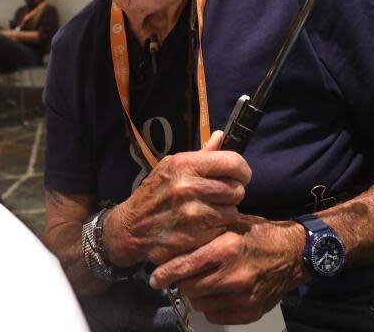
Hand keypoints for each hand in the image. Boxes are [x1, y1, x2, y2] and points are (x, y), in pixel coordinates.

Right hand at [104, 131, 251, 267]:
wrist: (131, 227)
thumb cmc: (155, 193)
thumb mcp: (172, 167)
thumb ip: (201, 155)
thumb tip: (221, 135)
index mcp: (184, 164)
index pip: (233, 162)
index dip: (242, 171)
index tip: (240, 176)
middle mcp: (187, 187)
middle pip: (237, 190)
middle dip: (233, 194)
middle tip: (219, 197)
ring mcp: (191, 214)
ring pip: (232, 212)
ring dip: (225, 213)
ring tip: (208, 211)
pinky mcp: (194, 237)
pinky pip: (222, 231)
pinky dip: (217, 230)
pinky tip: (202, 227)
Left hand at [149, 216, 309, 324]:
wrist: (293, 255)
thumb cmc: (258, 235)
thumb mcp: (232, 224)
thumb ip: (205, 233)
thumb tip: (172, 242)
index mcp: (227, 248)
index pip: (186, 266)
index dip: (166, 273)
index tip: (155, 278)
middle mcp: (234, 274)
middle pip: (189, 288)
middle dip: (182, 282)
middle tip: (185, 275)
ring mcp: (243, 296)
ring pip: (200, 303)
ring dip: (197, 294)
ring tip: (203, 282)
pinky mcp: (249, 311)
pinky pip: (215, 316)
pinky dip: (211, 306)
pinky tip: (217, 293)